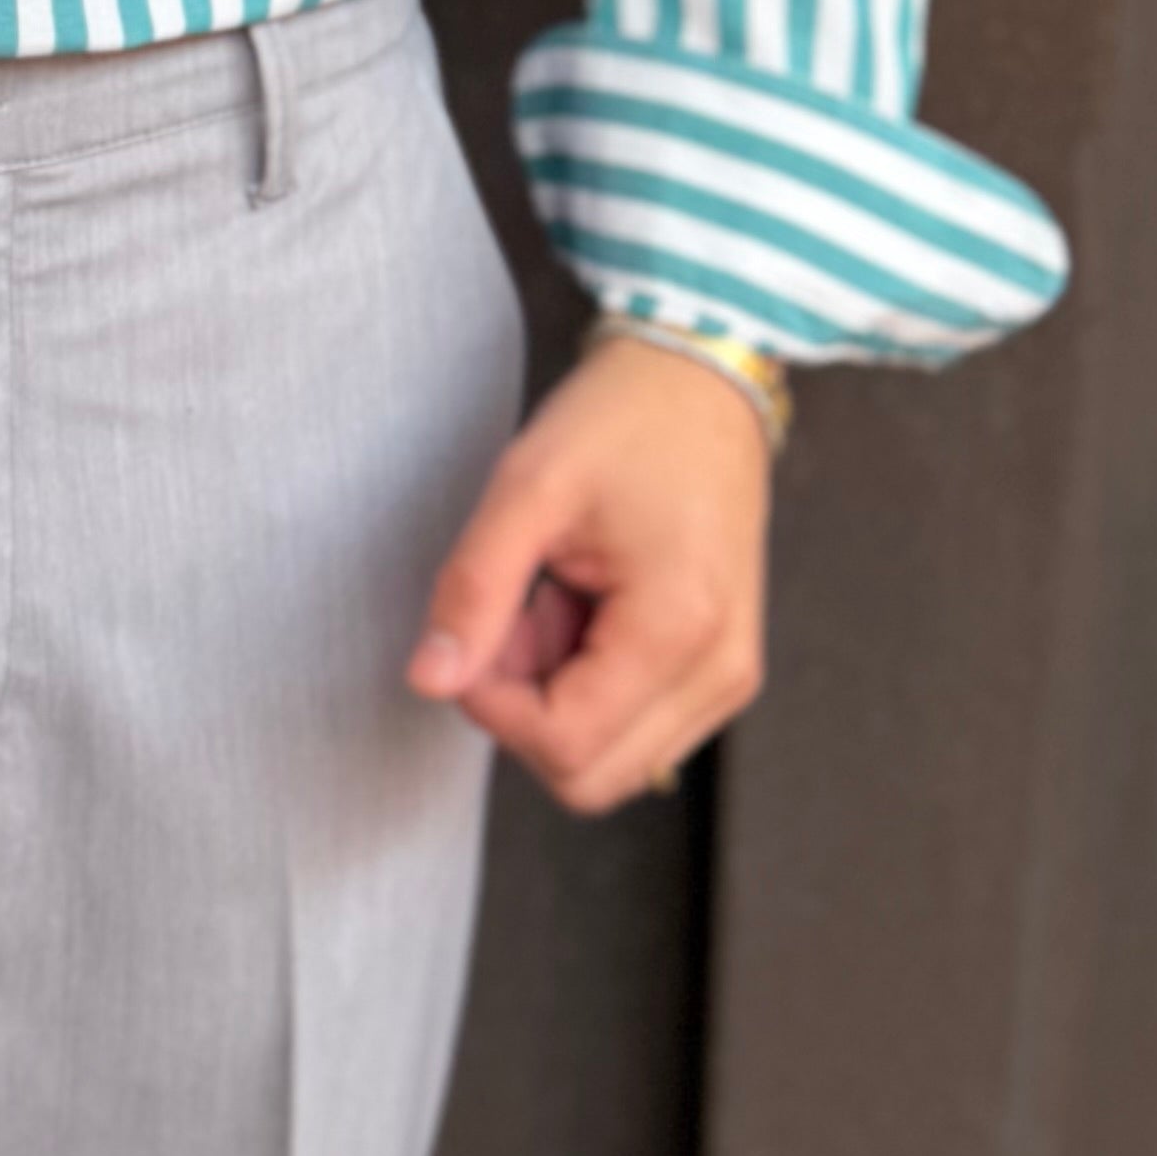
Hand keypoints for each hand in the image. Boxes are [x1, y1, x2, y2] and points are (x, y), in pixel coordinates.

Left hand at [404, 329, 773, 813]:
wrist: (701, 380)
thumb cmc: (625, 420)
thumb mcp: (527, 487)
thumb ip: (473, 591)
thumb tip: (429, 680)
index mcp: (679, 627)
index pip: (565, 746)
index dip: (493, 705)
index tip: (475, 630)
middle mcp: (720, 672)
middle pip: (590, 776)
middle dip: (524, 709)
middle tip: (511, 615)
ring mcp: (727, 677)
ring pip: (610, 758)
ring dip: (554, 698)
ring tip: (550, 599)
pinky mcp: (719, 668)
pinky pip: (636, 726)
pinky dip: (588, 686)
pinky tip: (580, 609)